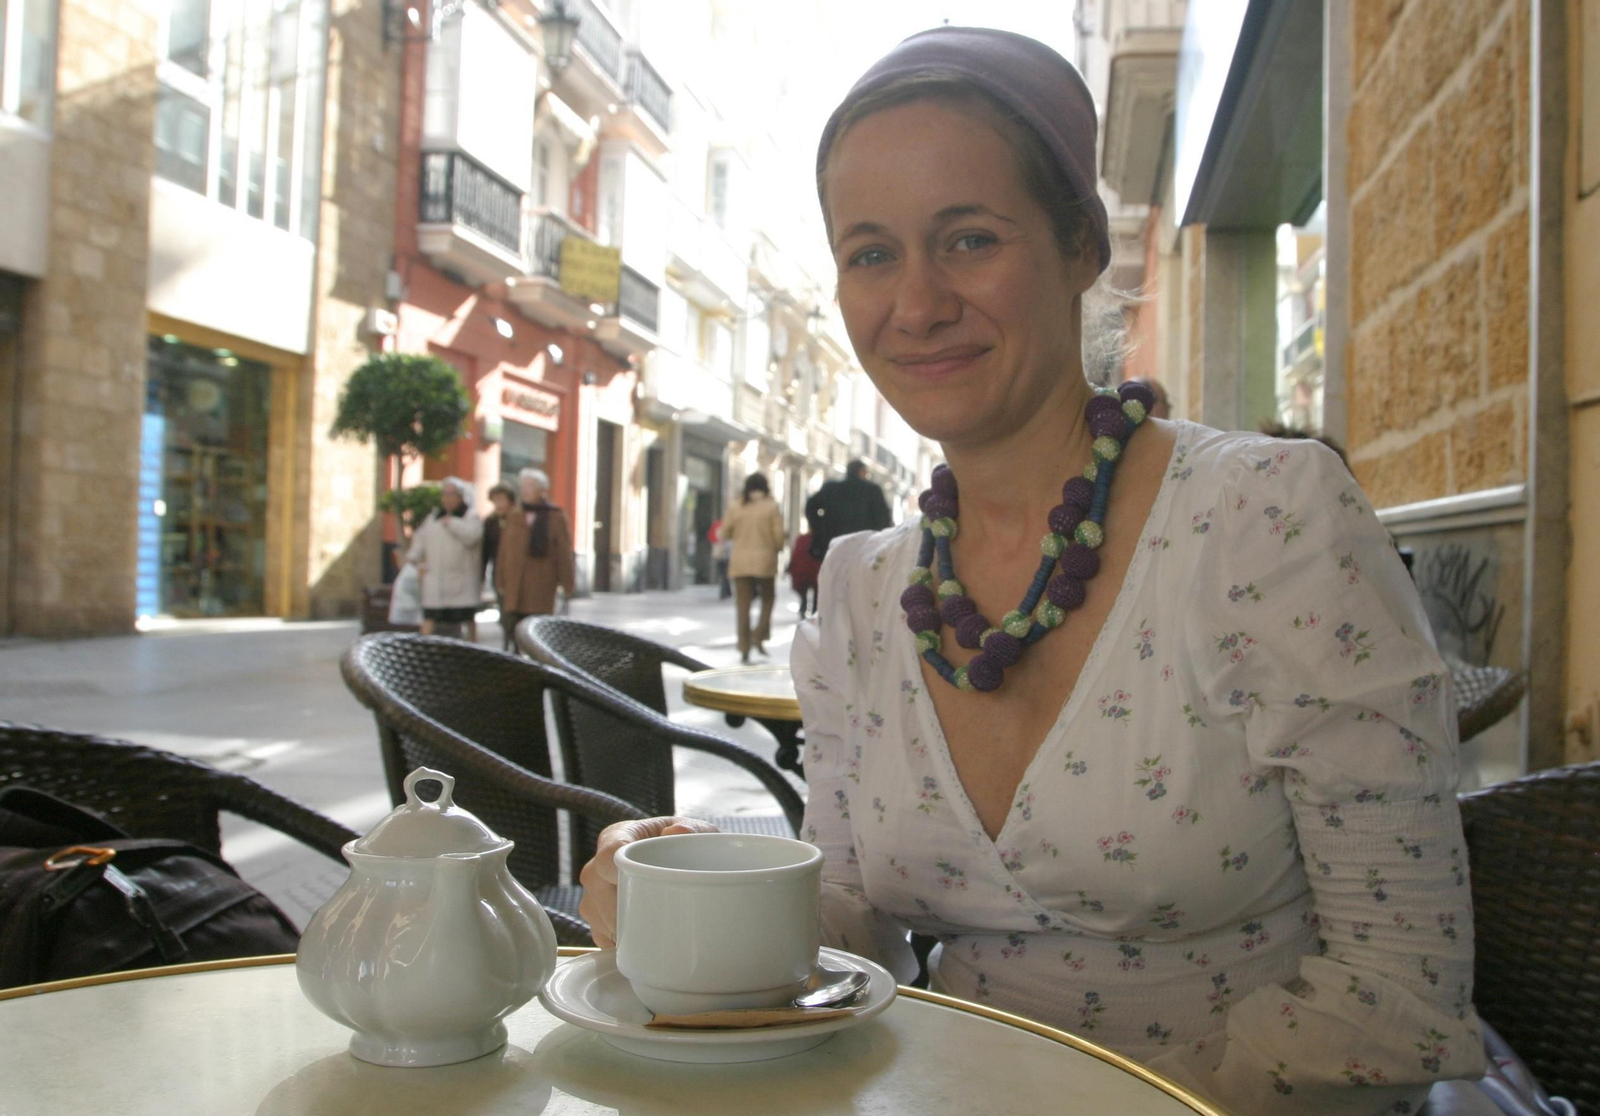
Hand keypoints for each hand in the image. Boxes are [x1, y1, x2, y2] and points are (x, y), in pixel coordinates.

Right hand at [578, 816, 720, 947]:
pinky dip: (620, 942)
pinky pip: (599, 935)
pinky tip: (644, 939)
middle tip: (655, 921)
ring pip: (595, 915)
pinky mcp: (597, 917)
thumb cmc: (688, 846)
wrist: (687, 865)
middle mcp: (599, 863)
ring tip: (654, 930)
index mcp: (620, 835)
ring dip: (621, 928)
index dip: (619, 874)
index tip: (644, 887)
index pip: (607, 854)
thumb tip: (676, 831)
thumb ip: (693, 829)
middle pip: (597, 889)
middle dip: (624, 911)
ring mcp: (594, 891)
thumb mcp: (699, 833)